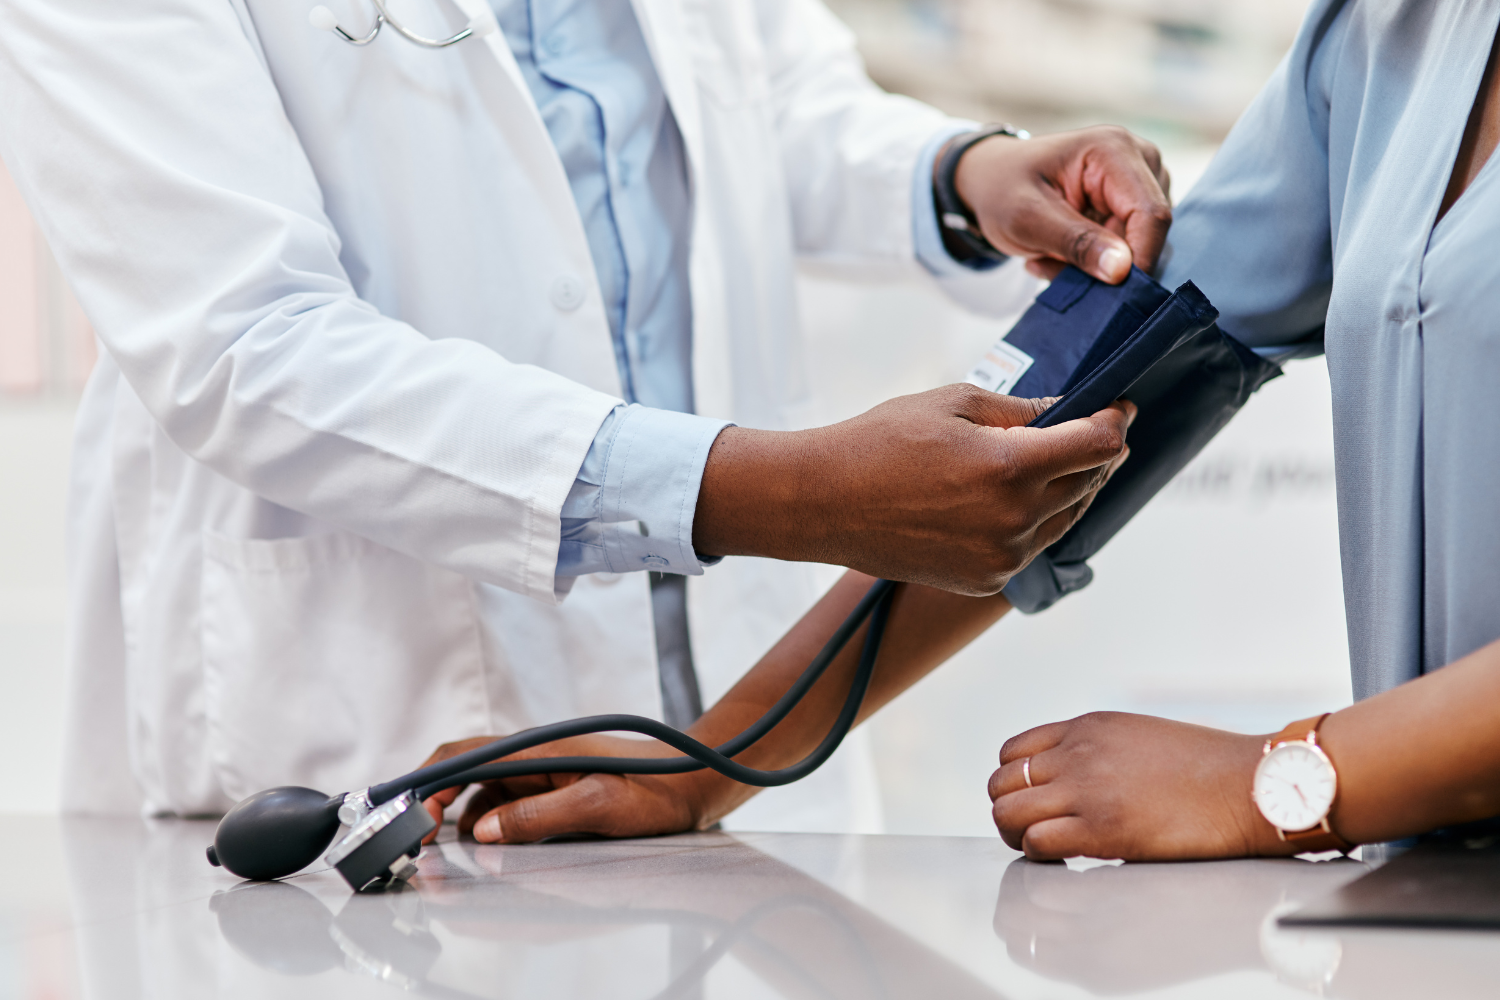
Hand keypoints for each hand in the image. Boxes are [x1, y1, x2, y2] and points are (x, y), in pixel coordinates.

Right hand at [417, 733, 723, 844]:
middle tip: (417, 844)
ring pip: (480, 789)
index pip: (462, 756)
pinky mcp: (552, 785)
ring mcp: (541, 770)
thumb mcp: (599, 807)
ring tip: (442, 851)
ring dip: (456, 816)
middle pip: (463, 771)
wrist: (697, 780)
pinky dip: (484, 821)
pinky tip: (484, 846)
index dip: (426, 785)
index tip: (408, 818)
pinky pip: (504, 800)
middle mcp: (533, 754)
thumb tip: (482, 830)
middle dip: (431, 803)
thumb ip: (538, 815)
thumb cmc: (657, 788)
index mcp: (538, 749)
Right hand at [694, 385, 1134, 595]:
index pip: (1097, 445)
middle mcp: (1014, 519)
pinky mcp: (983, 581)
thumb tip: (1062, 412)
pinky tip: (1016, 499)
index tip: (1119, 407)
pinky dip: (1035, 522)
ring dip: (1071, 489)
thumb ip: (1018, 410)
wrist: (822, 503)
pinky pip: (1030, 547)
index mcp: (1010, 467)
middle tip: (1095, 430)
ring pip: (1066, 520)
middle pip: (1089, 482)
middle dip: (1098, 453)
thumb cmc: (878, 443)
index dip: (1116, 421)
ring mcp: (1000, 557)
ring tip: (1059, 462)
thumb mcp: (952, 403)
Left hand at [951, 125, 1171, 282]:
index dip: (1139, 258)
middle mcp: (1138, 160)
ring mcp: (1139, 183)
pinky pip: (1128, 250)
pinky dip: (1093, 263)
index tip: (1111, 292)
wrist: (991, 181)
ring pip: (1139, 245)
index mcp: (1114, 150)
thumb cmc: (1002, 188)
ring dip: (1095, 266)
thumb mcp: (1027, 219)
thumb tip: (1121, 269)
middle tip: (1054, 268)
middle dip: (1109, 264)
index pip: (1150, 213)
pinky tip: (1059, 255)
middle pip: (1150, 231)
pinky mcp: (1132, 206)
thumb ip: (1076, 243)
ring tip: (1050, 257)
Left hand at [988, 712, 1288, 860]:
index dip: (1015, 784)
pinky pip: (1036, 842)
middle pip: (1000, 784)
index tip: (1034, 805)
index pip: (1012, 752)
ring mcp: (1087, 789)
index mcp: (1087, 727)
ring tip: (1047, 849)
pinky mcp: (1102, 828)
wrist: (1253, 784)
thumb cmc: (1211, 768)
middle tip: (1035, 833)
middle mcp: (1078, 752)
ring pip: (1007, 812)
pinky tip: (1067, 860)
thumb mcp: (1140, 736)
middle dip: (1010, 811)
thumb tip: (1076, 777)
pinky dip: (1041, 855)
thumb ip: (1099, 749)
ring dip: (1018, 836)